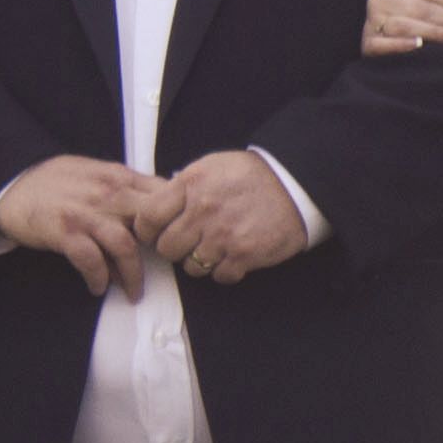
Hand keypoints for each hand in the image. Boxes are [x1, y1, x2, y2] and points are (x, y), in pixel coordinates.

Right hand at [0, 155, 170, 295]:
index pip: (164, 194)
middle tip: (160, 273)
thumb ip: (125, 186)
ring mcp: (85, 213)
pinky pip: (91, 261)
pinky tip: (99, 286)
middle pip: (152, 222)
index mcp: (119, 176)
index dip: (176, 219)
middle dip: (161, 251)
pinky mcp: (64, 232)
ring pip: (125, 246)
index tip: (177, 240)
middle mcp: (107, 193)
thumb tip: (156, 205)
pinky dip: (99, 278)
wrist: (11, 183)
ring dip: (132, 275)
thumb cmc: (55, 181)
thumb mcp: (96, 172)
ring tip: (132, 291)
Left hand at [149, 149, 311, 284]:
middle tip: (189, 241)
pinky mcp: (243, 254)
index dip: (147, 230)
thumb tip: (158, 203)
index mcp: (191, 184)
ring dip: (200, 261)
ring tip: (215, 246)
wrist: (295, 186)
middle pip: (167, 248)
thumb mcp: (212, 166)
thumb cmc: (254, 176)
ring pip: (191, 266)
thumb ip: (184, 184)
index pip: (148, 217)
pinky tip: (234, 255)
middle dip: (176, 248)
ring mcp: (223, 234)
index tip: (154, 233)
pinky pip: (219, 276)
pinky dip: (225, 269)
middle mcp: (203, 210)